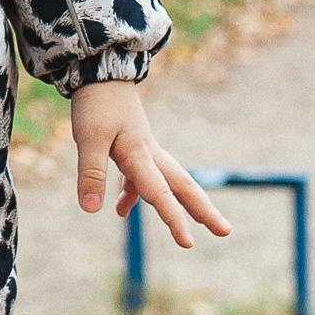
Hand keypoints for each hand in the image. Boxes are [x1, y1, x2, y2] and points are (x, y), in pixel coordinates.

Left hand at [69, 82, 227, 249]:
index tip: (189, 243)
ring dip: (179, 205)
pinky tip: (120, 209)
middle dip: (203, 210)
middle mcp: (149, 154)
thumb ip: (91, 174)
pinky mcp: (133, 147)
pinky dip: (135, 194)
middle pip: (182, 186)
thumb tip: (92, 210)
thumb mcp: (88, 139)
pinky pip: (141, 177)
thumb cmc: (96, 104)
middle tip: (226, 231)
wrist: (99, 72)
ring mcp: (144, 150)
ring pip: (168, 182)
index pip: (160, 193)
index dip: (174, 219)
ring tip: (189, 232)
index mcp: (140, 154)